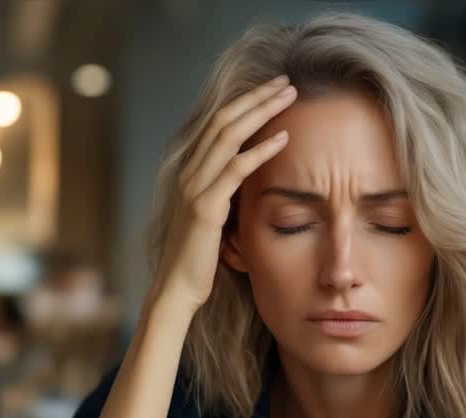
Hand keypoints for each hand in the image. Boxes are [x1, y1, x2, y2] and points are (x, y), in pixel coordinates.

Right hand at [150, 75, 296, 313]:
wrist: (177, 289)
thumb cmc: (199, 257)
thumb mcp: (215, 216)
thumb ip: (226, 192)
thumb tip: (252, 177)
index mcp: (191, 171)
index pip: (218, 123)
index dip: (245, 101)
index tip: (273, 88)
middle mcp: (189, 172)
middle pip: (224, 119)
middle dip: (256, 97)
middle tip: (287, 81)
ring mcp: (195, 187)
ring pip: (228, 135)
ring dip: (261, 112)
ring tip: (289, 97)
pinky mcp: (205, 207)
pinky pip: (235, 169)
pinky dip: (261, 150)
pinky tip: (283, 138)